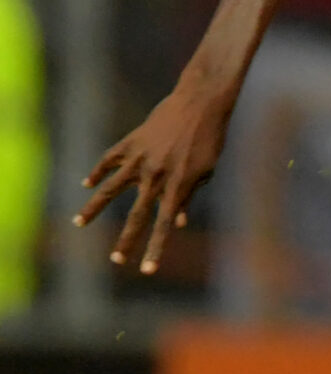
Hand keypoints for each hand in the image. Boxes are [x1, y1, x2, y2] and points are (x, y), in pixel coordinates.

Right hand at [75, 79, 235, 273]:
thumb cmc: (209, 138)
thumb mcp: (206, 170)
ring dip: (93, 208)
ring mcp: (139, 159)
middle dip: (126, 240)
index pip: (164, 225)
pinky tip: (87, 183)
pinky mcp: (130, 143)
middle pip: (136, 215)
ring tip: (78, 224)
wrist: (200, 103)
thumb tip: (178, 222)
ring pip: (109, 189)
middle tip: (115, 260)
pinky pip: (109, 160)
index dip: (155, 249)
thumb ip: (189, 196)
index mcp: (178, 186)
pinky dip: (97, 172)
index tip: (147, 270)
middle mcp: (155, 176)